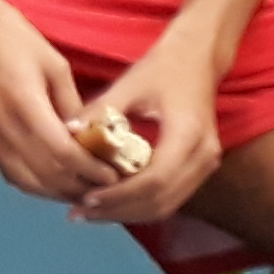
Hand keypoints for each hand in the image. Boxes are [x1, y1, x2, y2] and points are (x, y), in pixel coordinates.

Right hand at [0, 0, 109, 203]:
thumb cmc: (12, 36)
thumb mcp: (55, 64)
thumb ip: (72, 104)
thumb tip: (90, 137)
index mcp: (24, 102)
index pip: (62, 152)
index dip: (90, 170)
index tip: (112, 175)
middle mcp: (1, 124)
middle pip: (45, 173)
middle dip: (79, 186)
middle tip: (105, 188)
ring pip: (24, 180)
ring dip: (56, 192)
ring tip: (82, 190)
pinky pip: (8, 171)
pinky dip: (32, 184)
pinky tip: (51, 183)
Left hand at [73, 33, 226, 227]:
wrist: (198, 60)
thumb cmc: (162, 68)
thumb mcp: (130, 84)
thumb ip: (101, 110)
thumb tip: (67, 132)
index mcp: (188, 134)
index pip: (154, 180)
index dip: (120, 195)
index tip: (86, 198)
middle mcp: (203, 156)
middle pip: (161, 201)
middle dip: (119, 211)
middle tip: (80, 212)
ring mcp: (206, 165)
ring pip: (167, 205)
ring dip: (128, 213)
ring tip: (89, 211)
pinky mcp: (199, 168)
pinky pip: (170, 197)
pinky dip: (140, 204)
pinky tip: (110, 201)